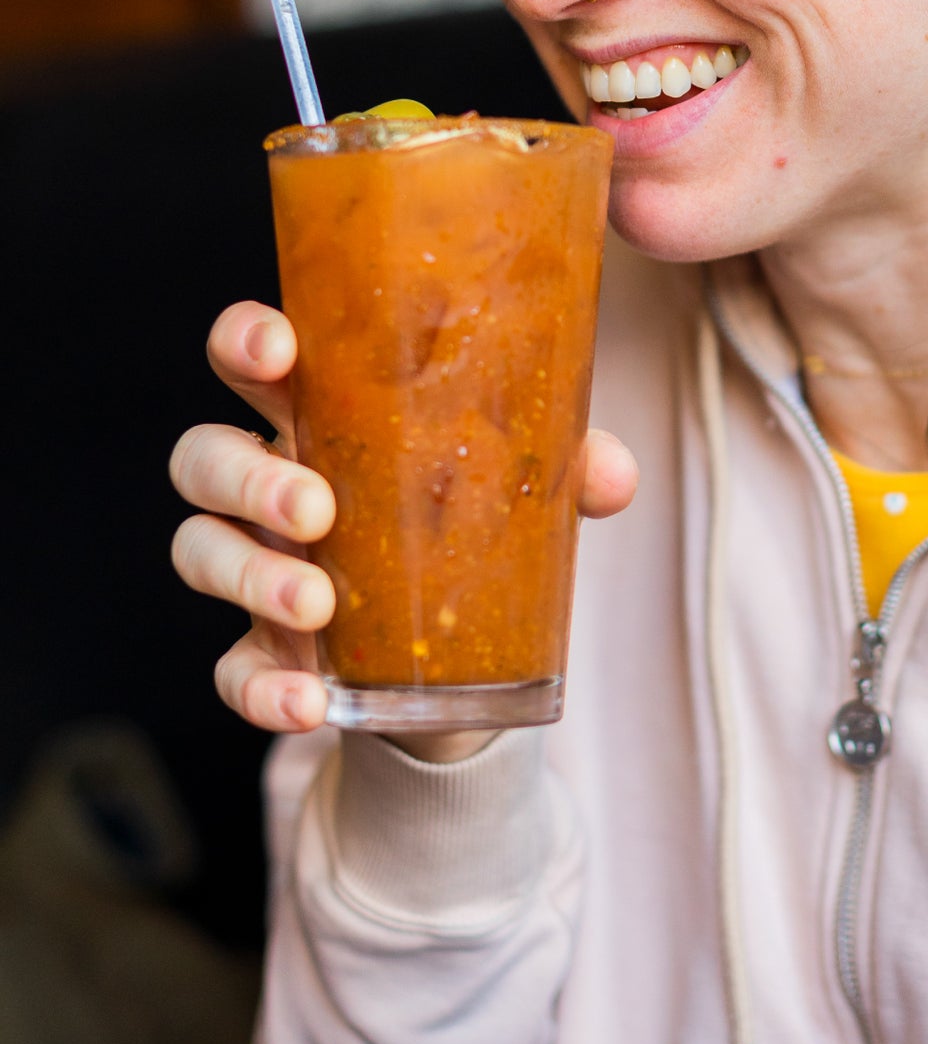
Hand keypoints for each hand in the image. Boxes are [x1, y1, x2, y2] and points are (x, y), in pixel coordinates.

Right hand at [170, 300, 638, 756]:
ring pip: (198, 550)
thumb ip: (565, 469)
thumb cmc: (473, 527)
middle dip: (245, 474)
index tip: (276, 350)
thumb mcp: (521, 490)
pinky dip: (261, 689)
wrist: (465, 663)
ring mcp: (260, 569)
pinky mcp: (265, 655)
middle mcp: (273, 485)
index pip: (253, 359)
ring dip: (251, 574)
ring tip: (318, 604)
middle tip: (316, 506)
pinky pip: (231, 671)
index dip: (244, 341)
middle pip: (202, 456)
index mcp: (326, 418)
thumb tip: (612, 474)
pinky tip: (308, 702)